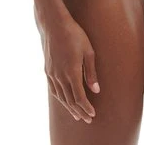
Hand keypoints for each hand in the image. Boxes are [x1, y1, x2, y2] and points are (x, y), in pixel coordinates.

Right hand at [34, 6, 100, 122]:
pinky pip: (53, 90)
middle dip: (79, 111)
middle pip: (70, 100)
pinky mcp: (47, 70)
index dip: (86, 108)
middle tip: (88, 120)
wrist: (54, 25)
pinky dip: (60, 99)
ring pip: (61, 97)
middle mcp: (60, 76)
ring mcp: (52, 74)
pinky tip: (64, 101)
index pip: (79, 97)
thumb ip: (91, 72)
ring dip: (69, 108)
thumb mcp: (88, 51)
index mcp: (72, 72)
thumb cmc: (75, 35)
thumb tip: (96, 90)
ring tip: (77, 115)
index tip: (92, 115)